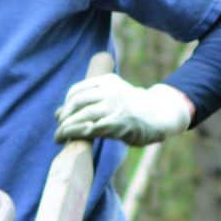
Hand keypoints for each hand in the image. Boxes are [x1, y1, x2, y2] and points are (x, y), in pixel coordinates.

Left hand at [53, 75, 193, 146]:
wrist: (162, 114)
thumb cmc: (133, 109)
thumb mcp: (111, 98)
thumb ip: (89, 103)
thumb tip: (58, 114)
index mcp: (108, 81)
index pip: (77, 90)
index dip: (66, 105)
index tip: (62, 118)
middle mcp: (111, 90)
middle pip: (77, 102)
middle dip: (64, 118)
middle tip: (59, 131)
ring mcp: (116, 105)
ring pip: (83, 115)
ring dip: (68, 128)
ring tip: (60, 137)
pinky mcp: (121, 122)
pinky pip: (95, 128)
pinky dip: (81, 133)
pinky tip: (75, 140)